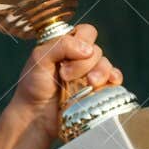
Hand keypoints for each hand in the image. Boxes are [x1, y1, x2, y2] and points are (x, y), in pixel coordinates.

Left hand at [10, 23, 123, 140]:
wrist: (35, 116)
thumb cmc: (33, 86)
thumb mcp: (39, 59)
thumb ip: (61, 45)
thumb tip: (88, 50)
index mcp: (67, 46)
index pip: (87, 32)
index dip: (82, 41)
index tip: (66, 59)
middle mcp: (80, 58)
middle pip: (97, 50)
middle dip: (83, 63)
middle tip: (65, 76)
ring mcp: (90, 74)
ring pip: (106, 64)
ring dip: (99, 72)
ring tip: (88, 84)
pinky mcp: (97, 90)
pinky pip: (114, 79)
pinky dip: (114, 78)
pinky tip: (110, 82)